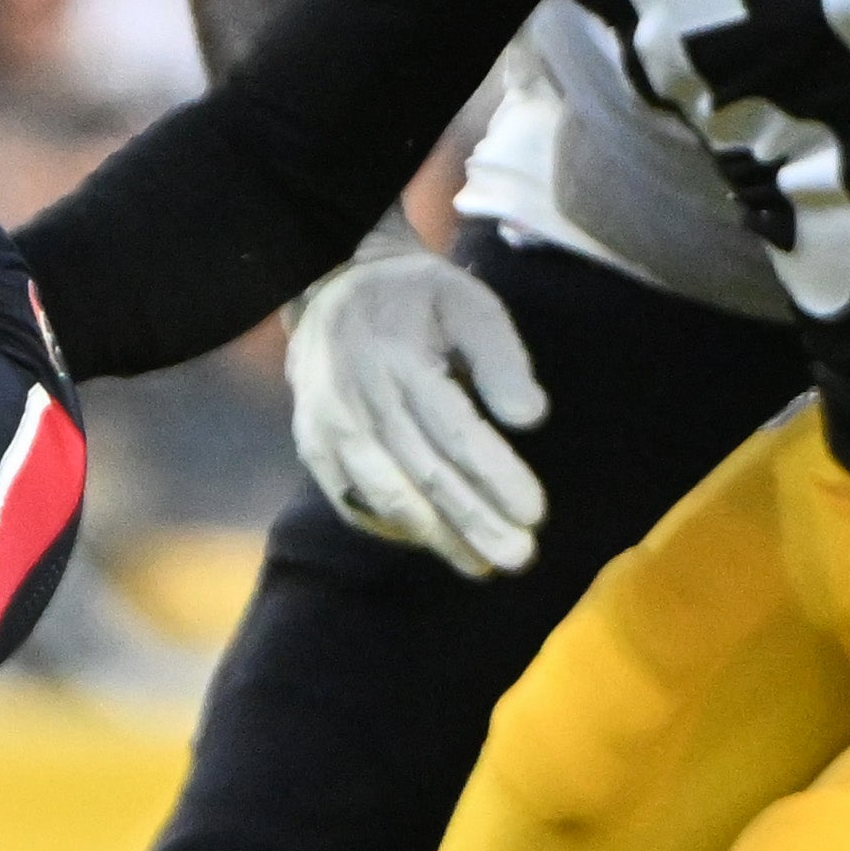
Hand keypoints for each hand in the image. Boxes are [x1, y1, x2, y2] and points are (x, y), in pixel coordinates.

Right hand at [285, 247, 551, 577]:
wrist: (330, 285)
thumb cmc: (415, 298)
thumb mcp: (468, 303)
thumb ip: (502, 358)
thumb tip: (531, 420)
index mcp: (400, 360)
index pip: (455, 431)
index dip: (494, 475)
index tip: (535, 514)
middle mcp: (359, 401)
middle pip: (426, 474)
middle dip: (475, 521)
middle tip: (520, 557)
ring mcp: (329, 427)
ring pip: (388, 495)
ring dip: (437, 536)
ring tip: (481, 565)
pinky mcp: (314, 446)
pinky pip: (352, 499)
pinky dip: (392, 526)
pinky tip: (431, 541)